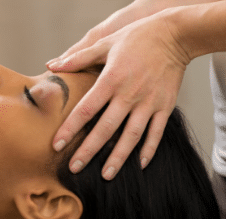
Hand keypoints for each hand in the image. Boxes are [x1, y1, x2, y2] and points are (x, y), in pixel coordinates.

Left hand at [48, 11, 189, 179]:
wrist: (174, 35)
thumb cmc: (136, 39)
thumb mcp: (105, 43)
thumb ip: (77, 58)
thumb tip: (51, 66)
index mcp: (111, 80)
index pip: (86, 110)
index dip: (70, 129)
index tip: (56, 145)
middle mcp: (129, 94)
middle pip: (105, 129)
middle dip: (88, 150)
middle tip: (74, 168)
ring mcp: (149, 102)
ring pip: (131, 136)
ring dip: (119, 157)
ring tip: (106, 175)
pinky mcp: (165, 106)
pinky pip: (157, 132)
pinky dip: (149, 149)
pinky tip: (140, 164)